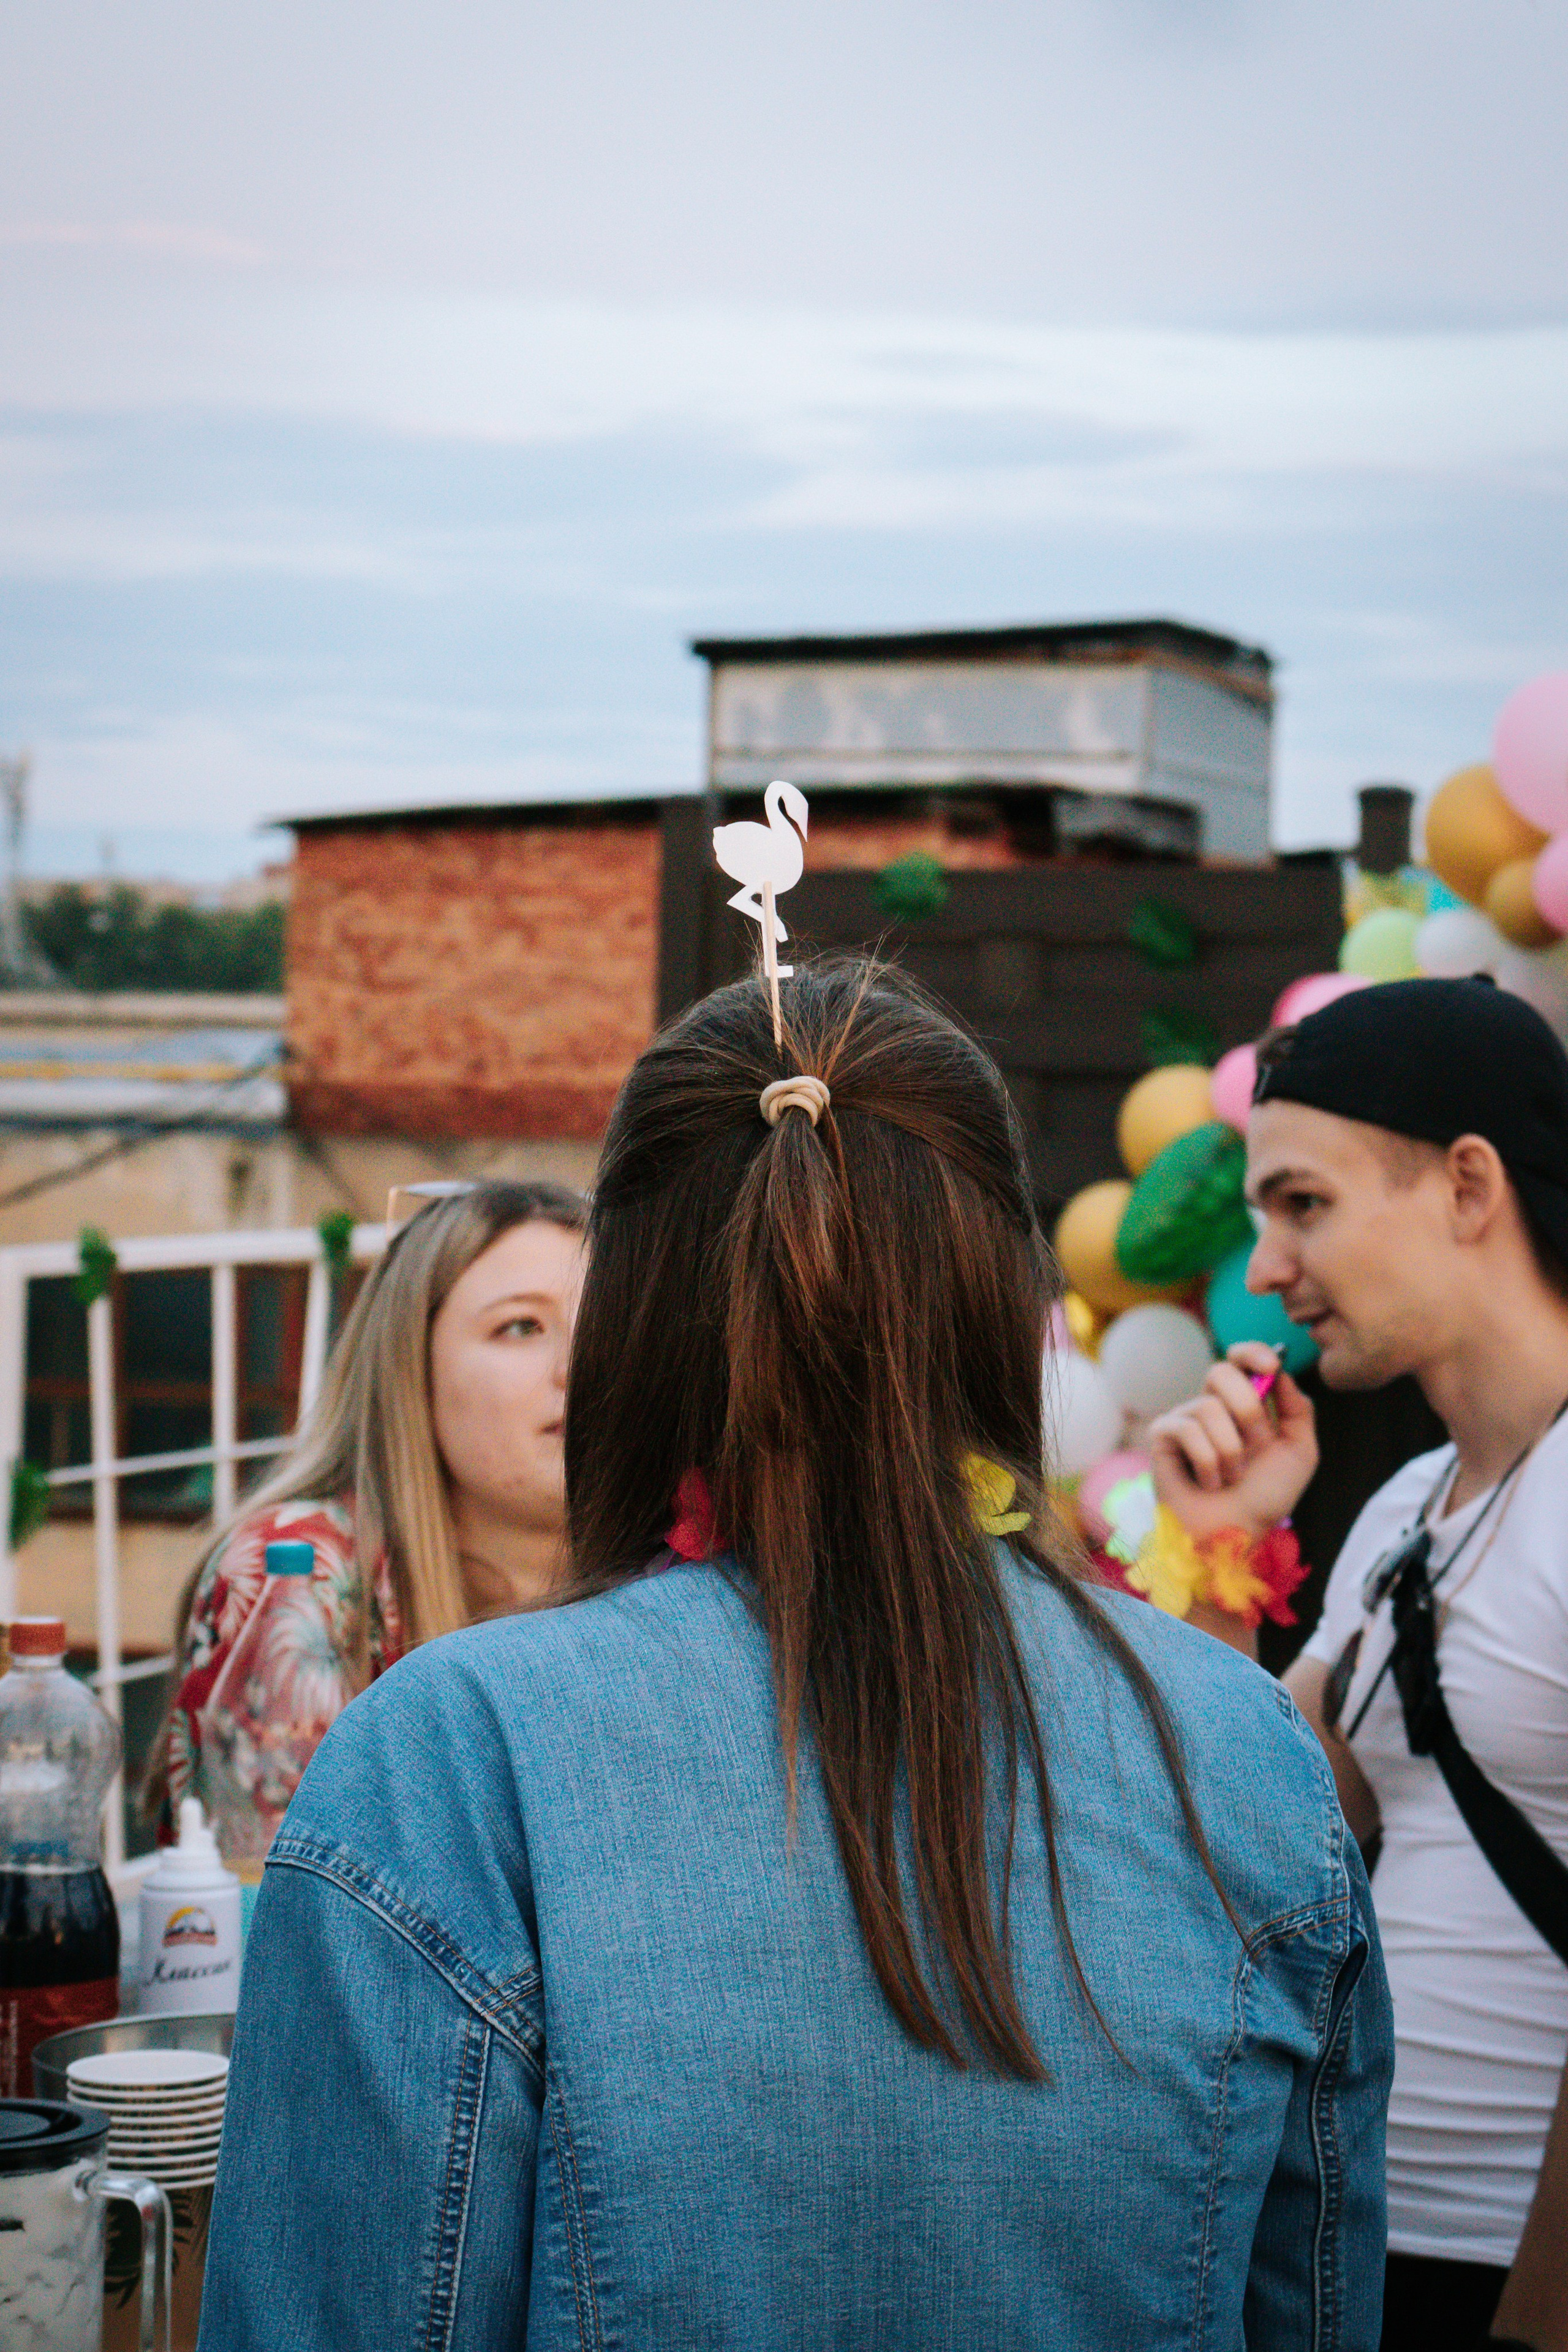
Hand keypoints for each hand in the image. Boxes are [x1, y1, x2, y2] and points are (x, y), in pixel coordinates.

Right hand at [1148, 1343, 1317, 1542]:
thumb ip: (1298, 1409)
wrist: (1235, 1534)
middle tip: (1257, 1445)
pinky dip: (1207, 1461)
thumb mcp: (1299, 1452)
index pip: (1240, 1358)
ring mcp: (1185, 1420)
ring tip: (1232, 1476)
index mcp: (1244, 1404)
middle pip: (1221, 1371)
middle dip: (1249, 1408)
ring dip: (1231, 1449)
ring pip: (1207, 1406)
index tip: (1271, 1365)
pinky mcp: (1162, 1437)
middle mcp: (1212, 1407)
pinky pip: (1186, 1429)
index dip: (1252, 1352)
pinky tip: (1209, 1483)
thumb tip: (1281, 1372)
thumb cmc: (1265, 1498)